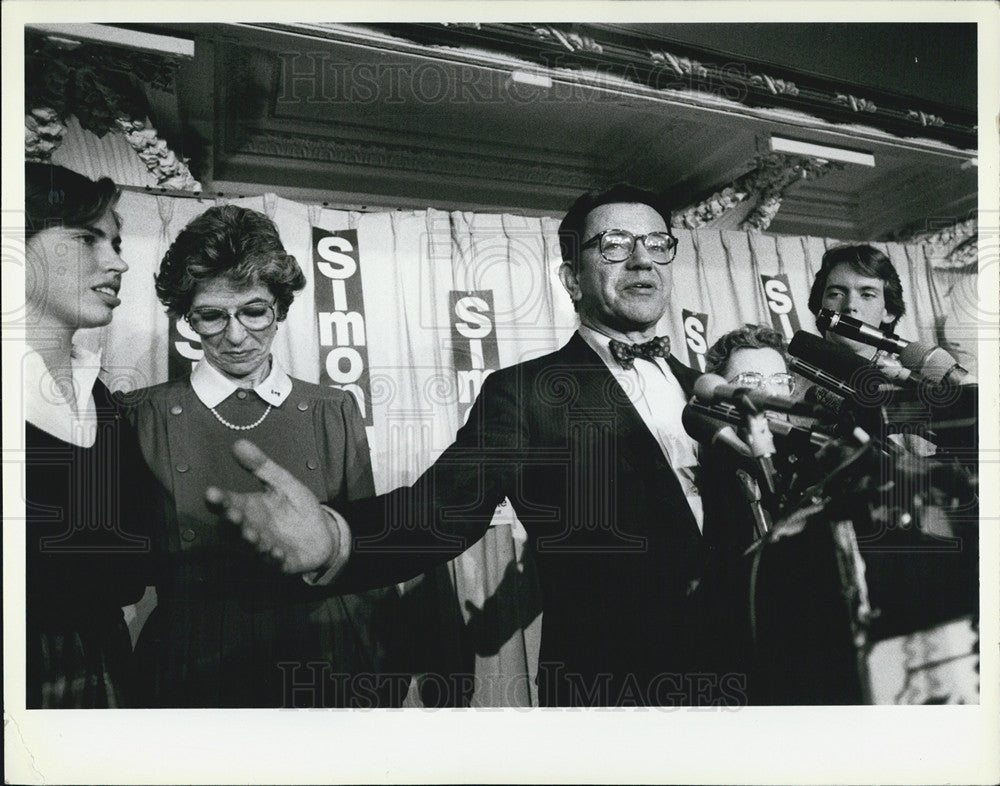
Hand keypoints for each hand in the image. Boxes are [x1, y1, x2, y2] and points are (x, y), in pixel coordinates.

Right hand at [205, 439, 337, 573]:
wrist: (323, 533)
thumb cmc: (297, 508)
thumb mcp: (283, 482)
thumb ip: (262, 466)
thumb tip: (238, 443)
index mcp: (249, 508)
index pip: (228, 503)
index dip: (219, 500)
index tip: (211, 492)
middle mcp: (252, 529)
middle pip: (234, 528)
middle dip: (231, 522)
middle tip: (232, 513)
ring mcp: (266, 547)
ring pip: (251, 547)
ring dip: (250, 541)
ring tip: (251, 533)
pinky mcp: (282, 563)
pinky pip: (275, 563)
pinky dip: (275, 559)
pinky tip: (277, 552)